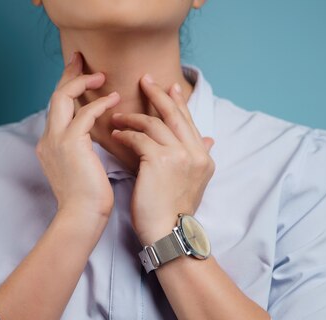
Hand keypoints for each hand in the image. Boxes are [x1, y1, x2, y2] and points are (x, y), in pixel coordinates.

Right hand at [36, 51, 120, 218]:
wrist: (82, 217)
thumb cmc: (89, 200)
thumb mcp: (83, 169)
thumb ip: (84, 150)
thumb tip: (96, 139)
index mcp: (50, 145)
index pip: (56, 109)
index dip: (67, 89)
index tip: (81, 75)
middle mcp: (48, 140)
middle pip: (54, 96)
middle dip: (68, 76)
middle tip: (83, 60)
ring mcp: (56, 141)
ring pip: (62, 98)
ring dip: (81, 83)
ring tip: (101, 76)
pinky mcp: (70, 144)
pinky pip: (84, 114)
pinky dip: (99, 104)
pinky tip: (114, 99)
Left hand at [110, 73, 214, 245]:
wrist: (168, 234)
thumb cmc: (173, 212)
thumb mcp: (193, 183)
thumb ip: (198, 156)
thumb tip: (209, 139)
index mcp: (203, 156)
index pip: (188, 121)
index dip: (177, 103)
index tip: (168, 87)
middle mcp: (195, 152)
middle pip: (174, 114)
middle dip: (158, 94)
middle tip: (144, 80)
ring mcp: (179, 155)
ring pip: (154, 124)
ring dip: (133, 118)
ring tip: (117, 117)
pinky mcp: (159, 161)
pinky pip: (139, 138)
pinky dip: (126, 134)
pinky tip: (115, 135)